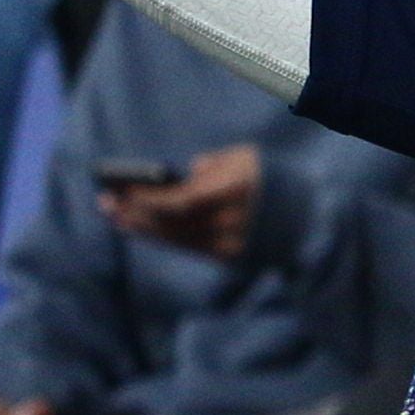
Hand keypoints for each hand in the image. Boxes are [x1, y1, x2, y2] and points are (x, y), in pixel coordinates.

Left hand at [99, 138, 265, 263]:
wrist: (307, 216)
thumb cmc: (269, 177)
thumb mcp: (246, 157)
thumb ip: (214, 164)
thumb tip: (186, 173)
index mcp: (237, 190)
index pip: (182, 201)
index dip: (150, 199)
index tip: (122, 191)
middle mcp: (232, 221)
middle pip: (173, 223)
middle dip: (137, 213)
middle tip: (106, 203)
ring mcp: (231, 243)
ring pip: (176, 239)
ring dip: (143, 228)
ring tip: (116, 216)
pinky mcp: (228, 257)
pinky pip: (187, 247)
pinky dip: (162, 237)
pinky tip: (141, 228)